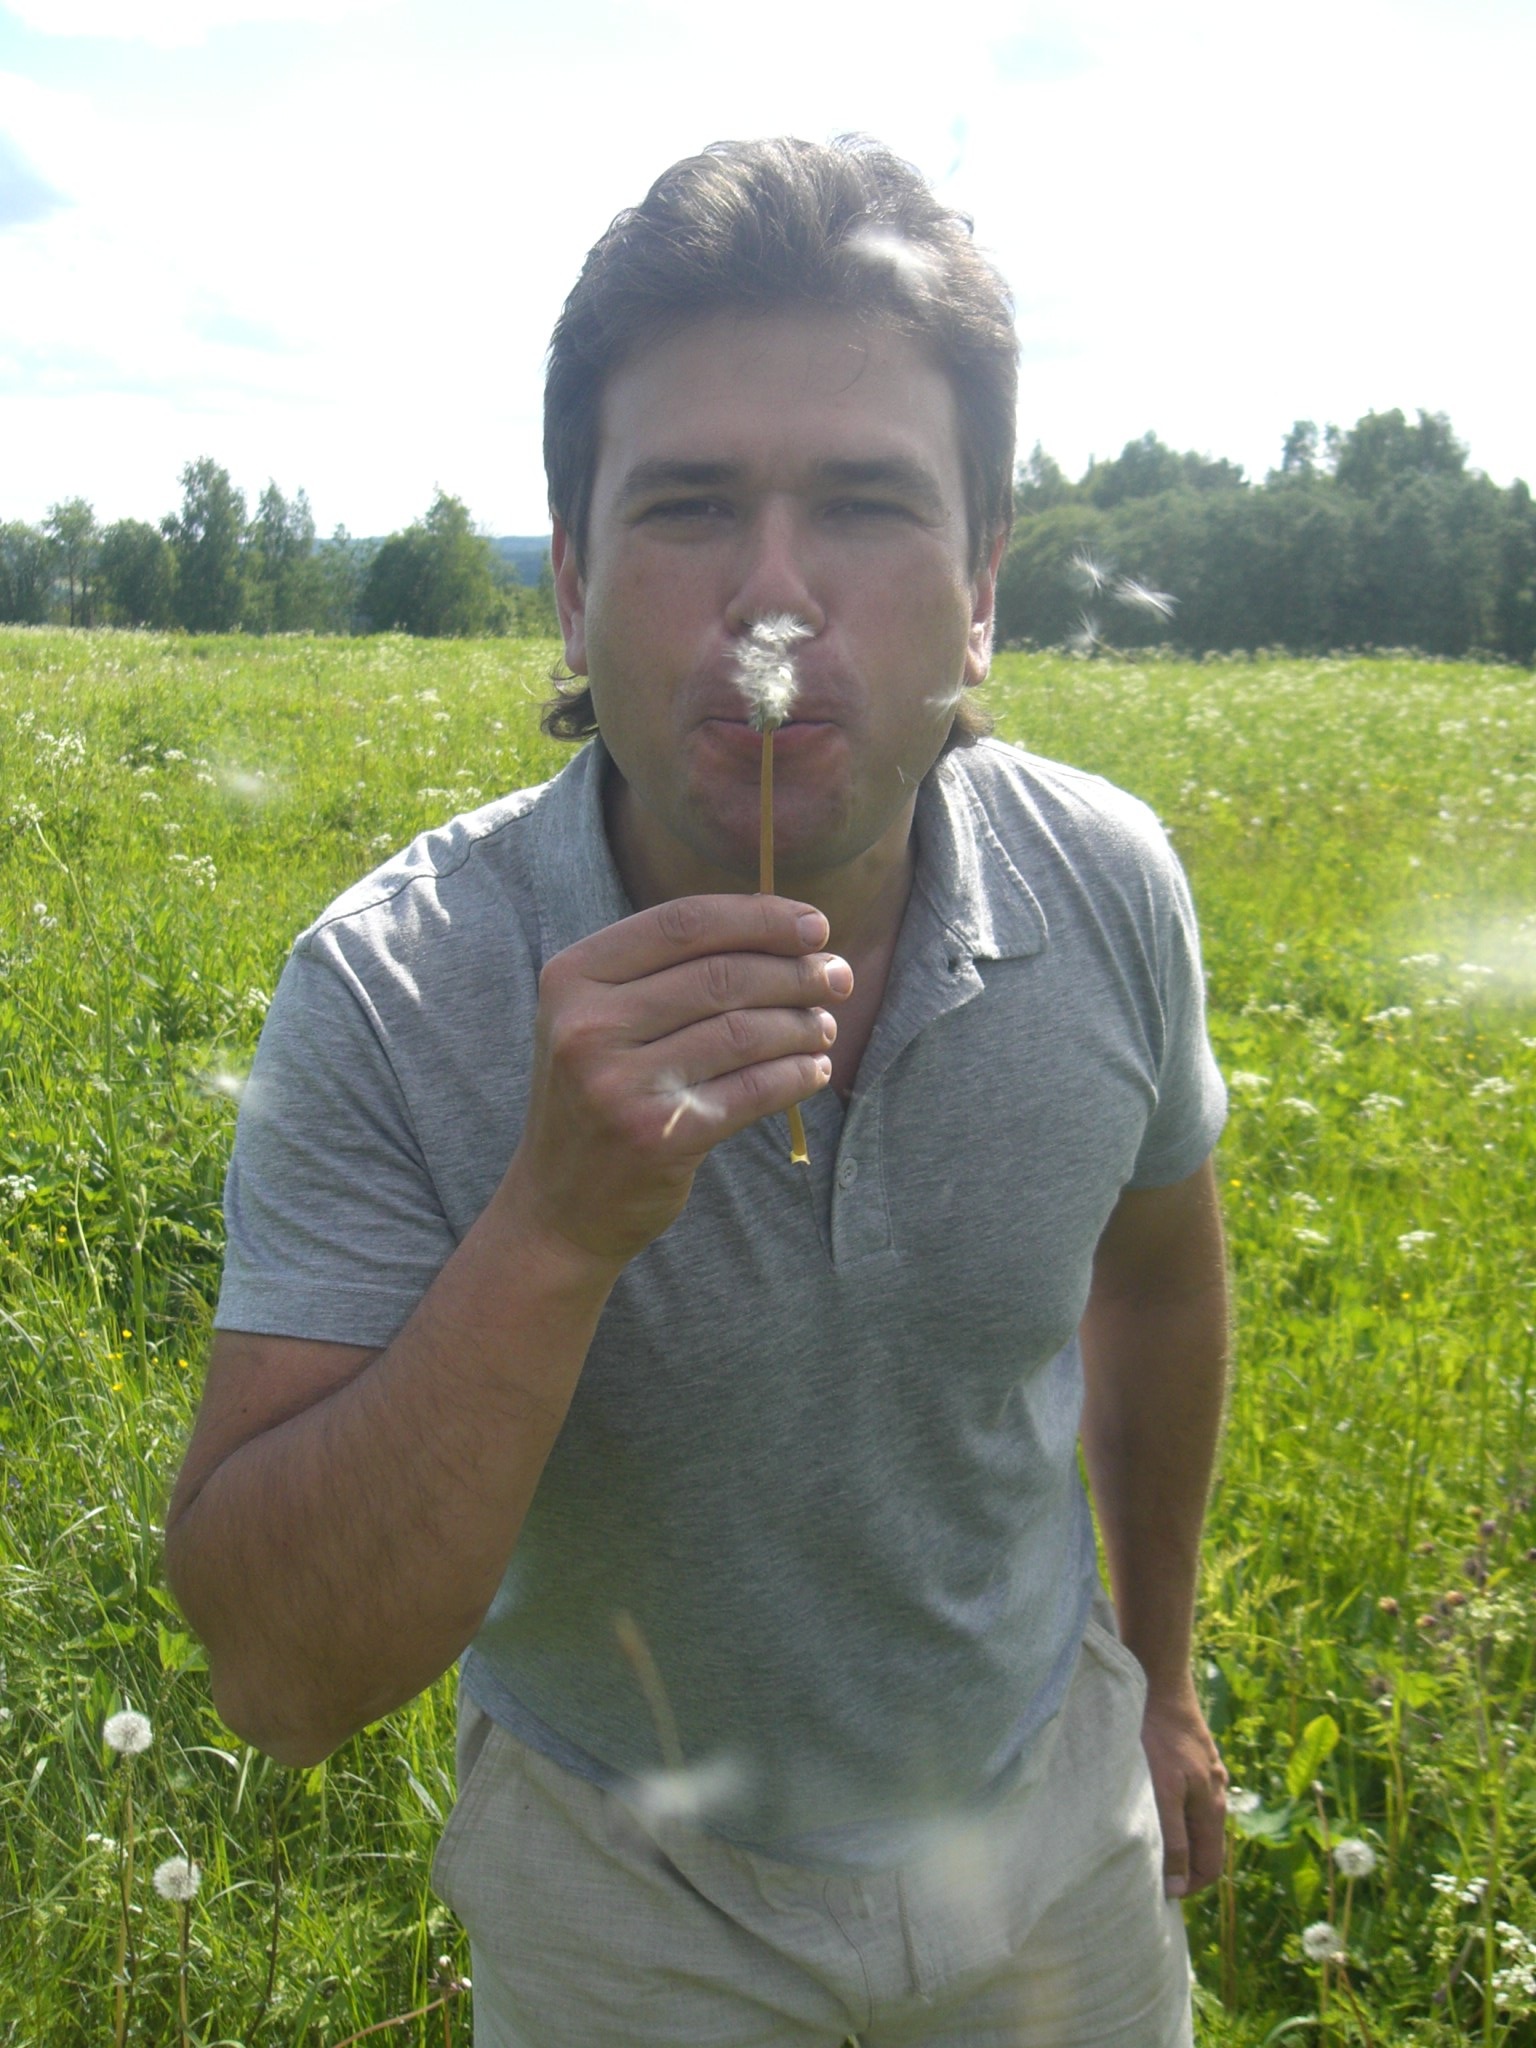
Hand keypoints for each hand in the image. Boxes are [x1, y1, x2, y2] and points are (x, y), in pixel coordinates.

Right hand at [502, 893, 847, 1265]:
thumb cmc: (600, 1092)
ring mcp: (619, 1083)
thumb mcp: (602, 1019)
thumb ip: (669, 970)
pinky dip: (796, 1075)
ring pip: (745, 1031)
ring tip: (823, 1027)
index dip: (759, 917)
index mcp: (573, 978)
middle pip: (722, 975)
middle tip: (837, 978)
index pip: (683, 923)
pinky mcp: (659, 1135)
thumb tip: (788, 930)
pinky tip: (813, 1070)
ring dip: (802, 1025)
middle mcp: (588, 1026)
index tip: (815, 925)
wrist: (559, 1204)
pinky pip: (754, 1089)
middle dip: (796, 972)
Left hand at [1140, 1680, 1227, 1897]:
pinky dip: (1168, 1808)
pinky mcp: (1189, 1753)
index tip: (1157, 1893)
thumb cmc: (1156, 1736)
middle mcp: (1214, 1791)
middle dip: (1180, 1864)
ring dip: (1173, 1835)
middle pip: (1202, 1844)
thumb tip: (1177, 1886)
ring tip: (1140, 1838)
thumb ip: (1172, 1838)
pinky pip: (1184, 1793)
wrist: (1157, 1680)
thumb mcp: (1163, 1792)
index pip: (1210, 1867)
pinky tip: (1143, 1800)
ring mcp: (1203, 1771)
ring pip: (1192, 1818)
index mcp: (1212, 1807)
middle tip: (1143, 1870)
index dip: (1188, 1886)